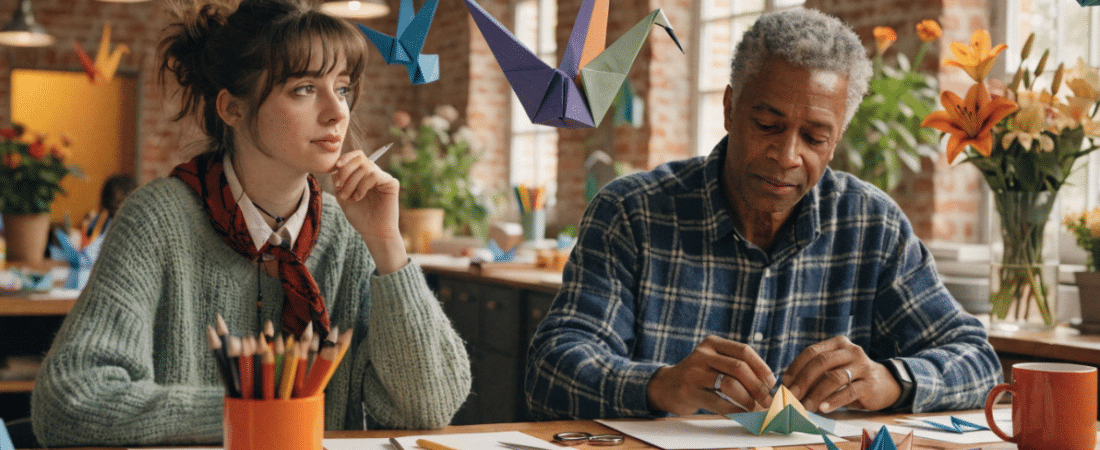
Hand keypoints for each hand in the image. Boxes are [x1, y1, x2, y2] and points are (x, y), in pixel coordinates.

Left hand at [330, 150, 405, 273]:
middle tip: (340, 188)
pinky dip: (362, 185)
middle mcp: (375, 173)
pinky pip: (374, 175)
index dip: (345, 158)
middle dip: (346, 171)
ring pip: (365, 166)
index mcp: (364, 175)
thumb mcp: (343, 196)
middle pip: (360, 157)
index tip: (335, 168)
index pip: (356, 156)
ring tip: (348, 197)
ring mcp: (384, 177)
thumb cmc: (360, 217)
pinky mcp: (391, 183)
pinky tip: (359, 197)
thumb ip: (339, 181)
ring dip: (352, 181)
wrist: (374, 233)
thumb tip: (336, 167)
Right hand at [647, 335, 775, 415]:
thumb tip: (768, 384)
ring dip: (747, 399)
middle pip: (739, 367)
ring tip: (753, 408)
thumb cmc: (698, 375)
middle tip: (766, 400)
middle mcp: (702, 354)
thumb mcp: (713, 361)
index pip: (743, 351)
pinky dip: (735, 411)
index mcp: (712, 343)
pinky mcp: (689, 392)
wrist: (666, 386)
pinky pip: (718, 402)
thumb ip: (735, 365)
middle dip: (757, 386)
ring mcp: (694, 373)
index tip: (771, 382)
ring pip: (730, 384)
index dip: (761, 367)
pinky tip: (742, 414)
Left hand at [782, 335, 900, 412]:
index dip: (796, 367)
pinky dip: (833, 401)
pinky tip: (823, 408)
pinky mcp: (870, 383)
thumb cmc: (852, 376)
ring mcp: (862, 366)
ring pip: (834, 377)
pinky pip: (849, 392)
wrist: (886, 383)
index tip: (785, 383)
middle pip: (821, 362)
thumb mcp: (835, 367)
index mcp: (838, 344)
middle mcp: (851, 351)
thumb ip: (816, 372)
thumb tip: (788, 385)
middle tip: (792, 395)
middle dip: (803, 380)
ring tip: (805, 406)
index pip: (812, 352)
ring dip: (816, 394)